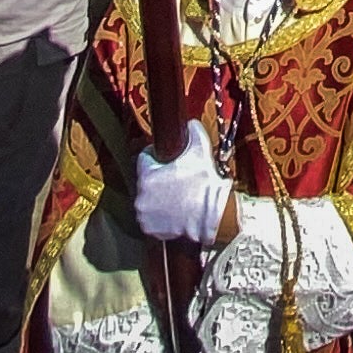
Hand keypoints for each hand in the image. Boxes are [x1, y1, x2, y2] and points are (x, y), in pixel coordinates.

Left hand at [130, 125, 234, 243]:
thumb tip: (190, 123)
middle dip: (157, 178)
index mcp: (146, 175)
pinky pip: (150, 218)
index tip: (166, 160)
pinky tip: (172, 211)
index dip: (156, 156)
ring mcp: (143, 214)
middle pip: (145, 180)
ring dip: (156, 197)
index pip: (144, 158)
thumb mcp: (200, 148)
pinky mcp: (149, 229)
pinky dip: (158, 215)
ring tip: (174, 197)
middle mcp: (140, 195)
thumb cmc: (205, 183)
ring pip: (147, 199)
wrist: (213, 214)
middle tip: (175, 180)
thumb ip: (193, 129)